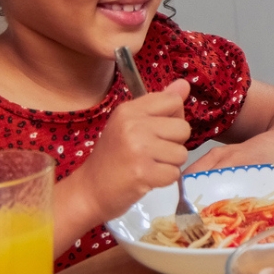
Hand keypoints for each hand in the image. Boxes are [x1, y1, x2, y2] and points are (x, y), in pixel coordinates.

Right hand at [70, 80, 191, 220]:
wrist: (89, 190)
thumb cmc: (112, 157)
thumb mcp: (130, 124)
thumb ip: (159, 104)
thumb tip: (185, 84)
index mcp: (129, 110)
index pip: (173, 101)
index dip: (173, 117)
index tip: (157, 130)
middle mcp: (133, 125)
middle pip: (183, 128)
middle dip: (173, 144)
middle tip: (151, 153)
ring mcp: (138, 149)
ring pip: (181, 153)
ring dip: (169, 164)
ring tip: (148, 166)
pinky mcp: (143, 173)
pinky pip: (174, 173)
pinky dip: (164, 180)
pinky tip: (147, 179)